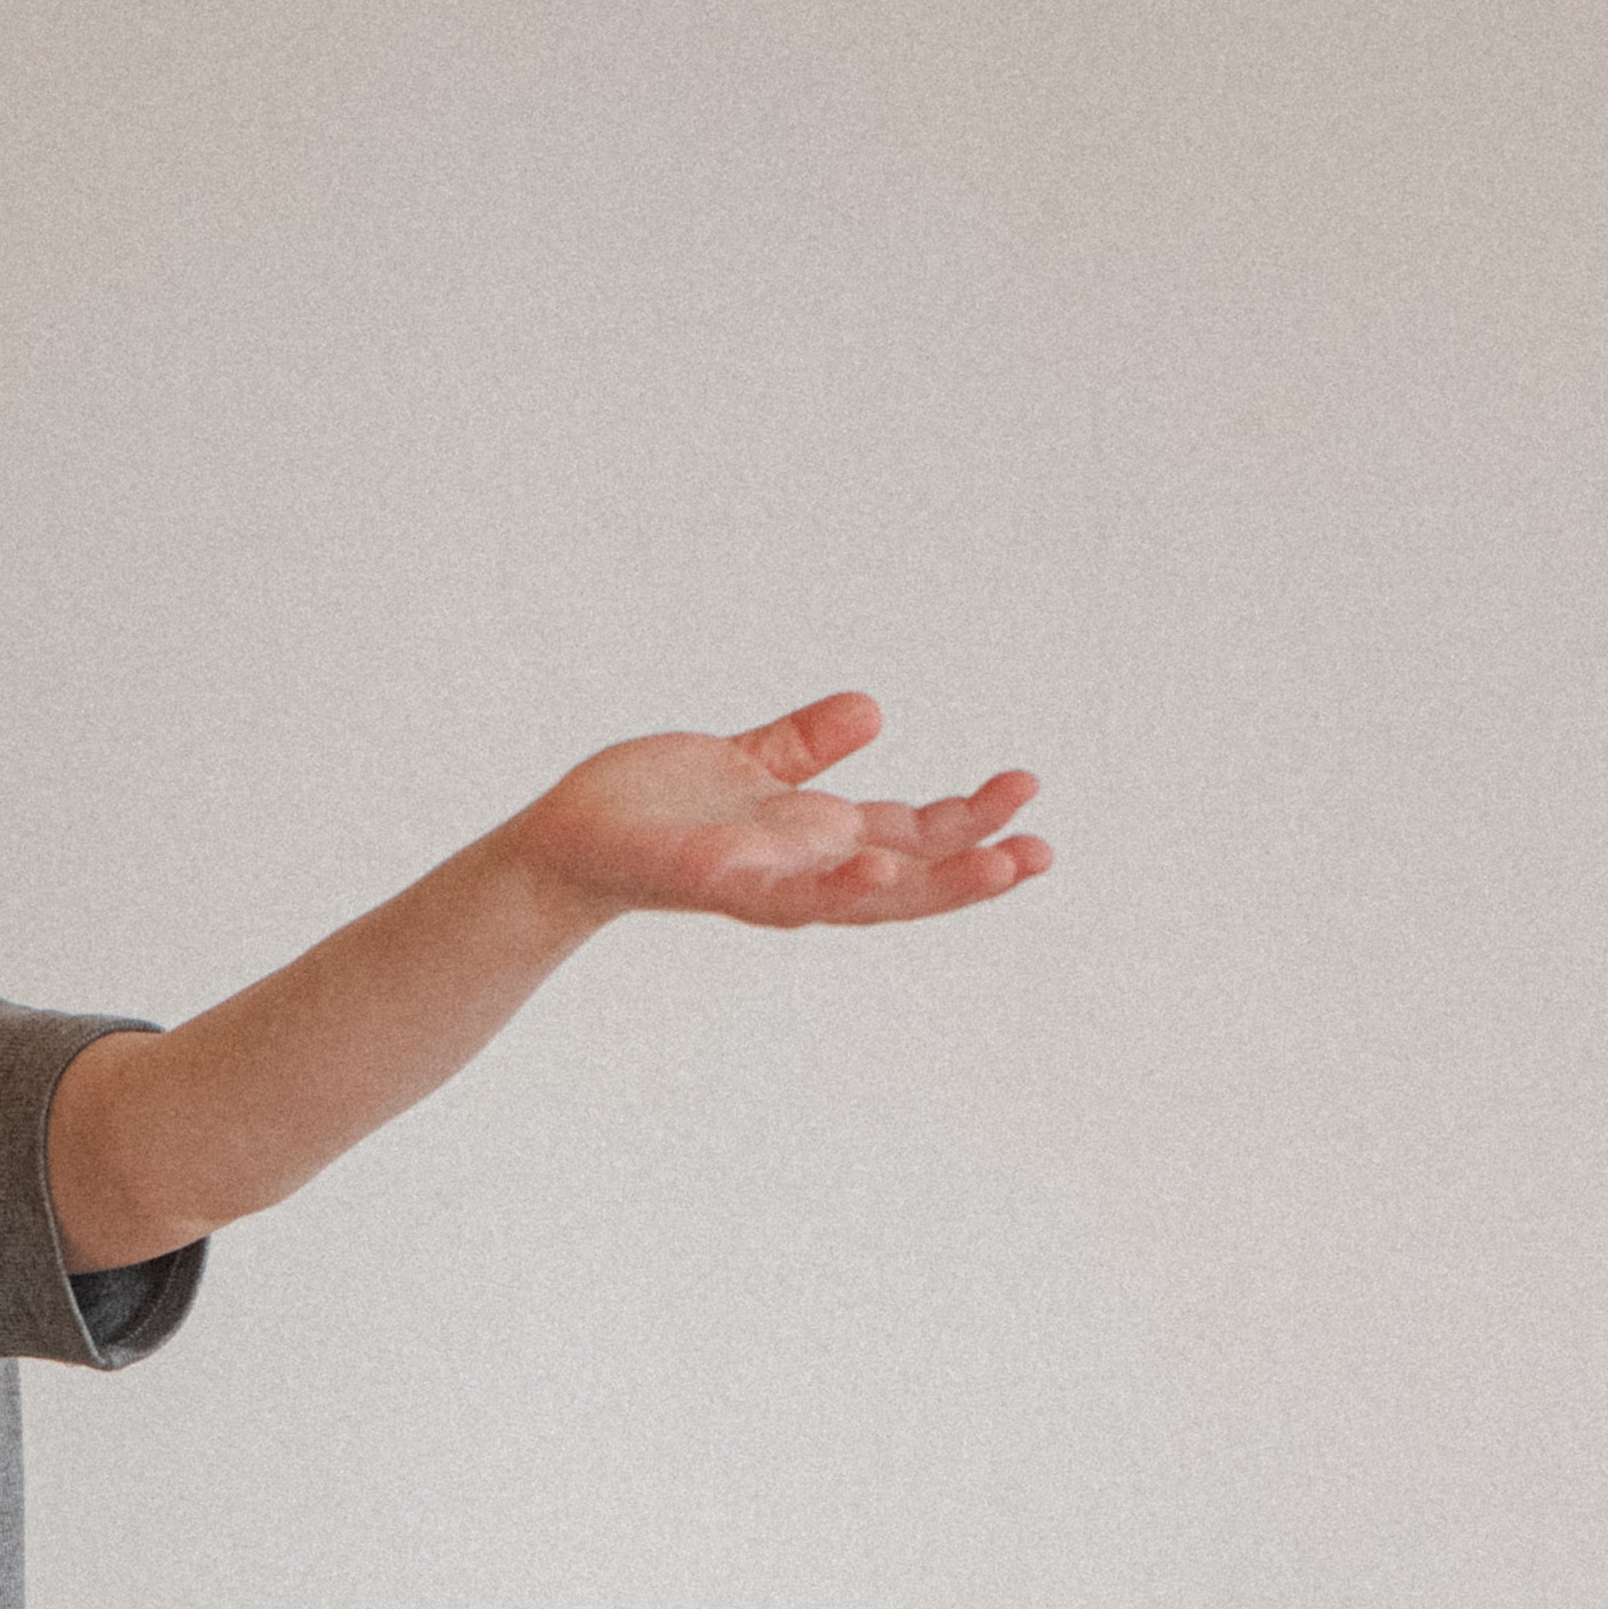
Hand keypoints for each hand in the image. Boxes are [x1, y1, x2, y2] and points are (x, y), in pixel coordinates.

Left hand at [512, 693, 1049, 933]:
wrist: (566, 839)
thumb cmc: (650, 807)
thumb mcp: (745, 763)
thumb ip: (803, 746)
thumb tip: (872, 710)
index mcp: (812, 841)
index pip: (909, 839)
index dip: (971, 827)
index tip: (1030, 799)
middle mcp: (796, 871)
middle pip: (904, 880)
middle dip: (973, 872)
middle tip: (1042, 854)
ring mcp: (759, 882)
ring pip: (855, 898)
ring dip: (925, 888)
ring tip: (991, 870)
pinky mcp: (711, 879)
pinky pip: (776, 890)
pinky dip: (826, 883)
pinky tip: (870, 866)